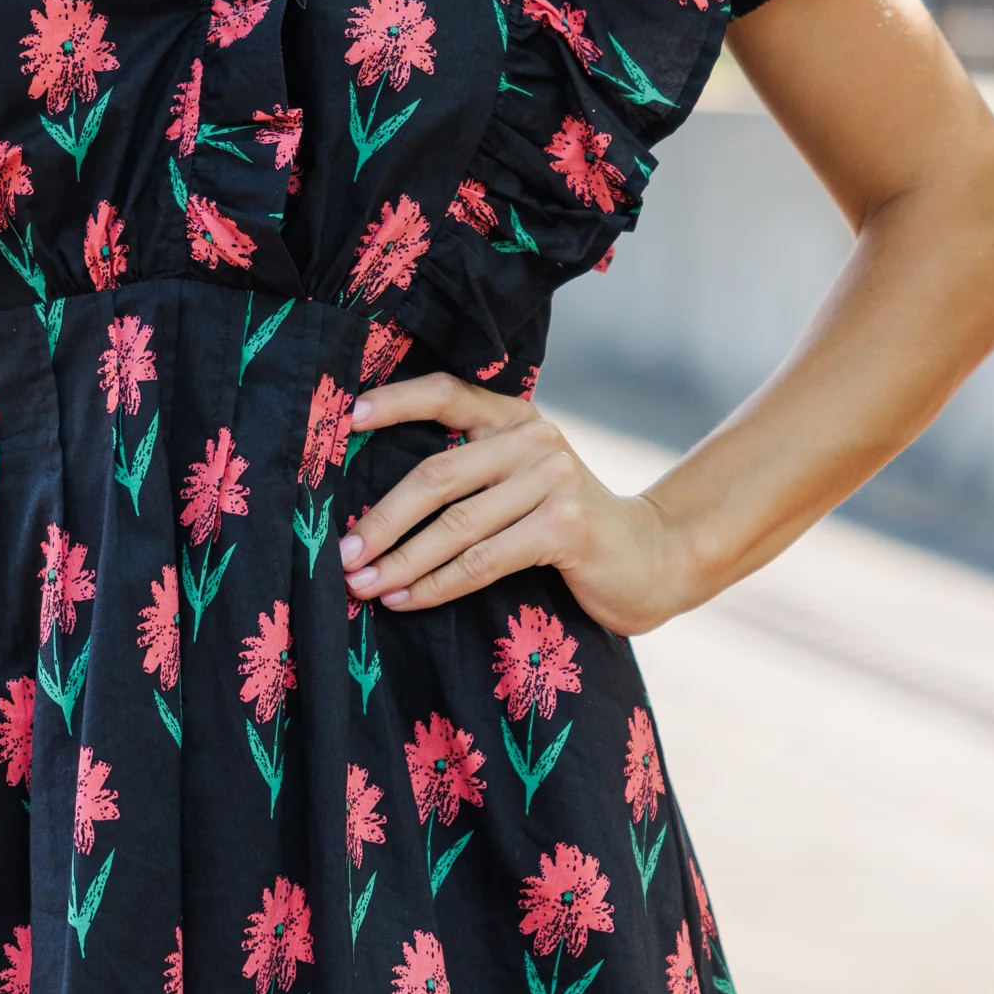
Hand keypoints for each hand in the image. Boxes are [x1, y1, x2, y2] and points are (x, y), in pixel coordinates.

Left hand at [337, 372, 691, 637]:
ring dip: (401, 562)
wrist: (649, 557)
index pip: (447, 393)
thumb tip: (378, 505)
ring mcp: (553, 481)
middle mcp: (534, 439)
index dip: (394, 402)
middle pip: (436, 475)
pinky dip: (436, 585)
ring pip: (455, 526)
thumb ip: (473, 472)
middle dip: (382, 520)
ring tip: (362, 585)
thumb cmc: (565, 524)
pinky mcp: (564, 527)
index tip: (345, 420)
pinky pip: (482, 560)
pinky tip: (405, 600)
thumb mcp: (522, 480)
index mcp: (516, 418)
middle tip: (344, 553)